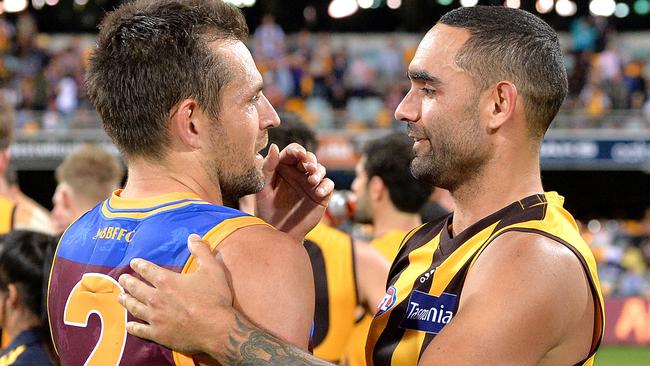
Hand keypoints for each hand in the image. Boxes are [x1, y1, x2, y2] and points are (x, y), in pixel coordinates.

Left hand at [117, 234, 235, 354]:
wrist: (216, 329)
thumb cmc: (214, 298)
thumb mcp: (212, 269)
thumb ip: (201, 251)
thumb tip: (192, 236)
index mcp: (167, 281)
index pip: (148, 270)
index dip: (140, 265)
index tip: (133, 262)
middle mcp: (156, 298)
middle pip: (136, 288)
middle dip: (128, 282)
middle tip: (122, 279)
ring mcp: (155, 317)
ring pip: (134, 307)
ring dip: (126, 301)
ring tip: (120, 297)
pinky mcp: (158, 334)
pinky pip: (140, 330)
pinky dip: (132, 327)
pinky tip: (128, 325)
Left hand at [256, 143, 334, 241]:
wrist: (277, 232)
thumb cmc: (266, 210)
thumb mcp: (263, 188)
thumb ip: (267, 167)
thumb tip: (275, 146)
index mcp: (283, 167)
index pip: (293, 152)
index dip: (297, 150)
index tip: (299, 154)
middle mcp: (298, 173)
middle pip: (309, 157)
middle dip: (310, 160)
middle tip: (308, 167)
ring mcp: (310, 184)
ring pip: (320, 169)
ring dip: (318, 172)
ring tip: (312, 180)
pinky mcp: (320, 195)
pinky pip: (328, 185)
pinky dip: (325, 186)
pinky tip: (318, 192)